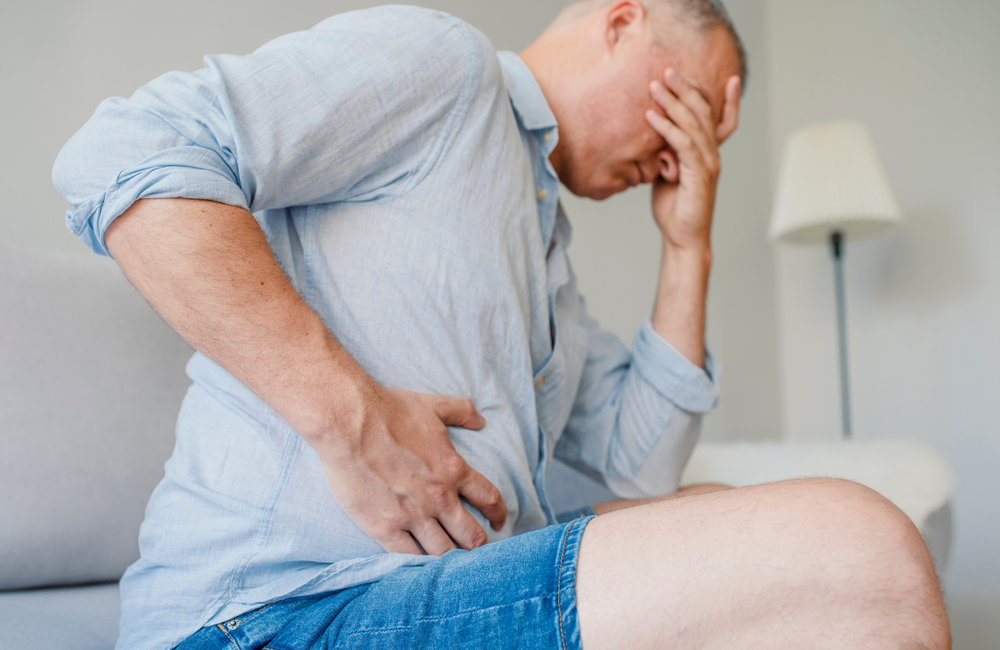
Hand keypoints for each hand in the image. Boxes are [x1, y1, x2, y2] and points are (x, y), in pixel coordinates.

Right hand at [313, 386, 506, 555]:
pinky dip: (419, 565)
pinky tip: (421, 568)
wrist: (348, 423)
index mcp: (454, 470)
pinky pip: (410, 557)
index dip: (499, 514)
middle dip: (478, 546)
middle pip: (471, 535)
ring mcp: (412, 515)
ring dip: (451, 559)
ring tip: (451, 565)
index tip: (498, 522)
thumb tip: (481, 419)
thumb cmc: (389, 411)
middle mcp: (439, 497)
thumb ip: (462, 411)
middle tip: (476, 550)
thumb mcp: (433, 406)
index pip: (489, 499)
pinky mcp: (385, 528)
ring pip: (443, 552)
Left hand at [645, 70, 740, 251]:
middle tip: (668, 71)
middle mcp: (713, 155)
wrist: (682, 237)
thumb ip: (667, 154)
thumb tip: (655, 137)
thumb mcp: (668, 174)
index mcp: (709, 154)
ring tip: (655, 86)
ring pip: (692, 124)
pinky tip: (652, 116)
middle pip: (703, 114)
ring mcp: (708, 164)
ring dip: (672, 103)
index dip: (727, 99)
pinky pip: (682, 144)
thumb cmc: (674, 208)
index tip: (727, 77)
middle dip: (686, 90)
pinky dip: (666, 128)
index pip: (723, 120)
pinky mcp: (698, 174)